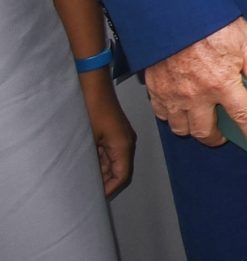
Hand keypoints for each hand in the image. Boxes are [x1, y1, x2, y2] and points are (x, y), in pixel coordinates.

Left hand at [79, 69, 135, 196]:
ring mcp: (120, 136)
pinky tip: (84, 165)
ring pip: (114, 162)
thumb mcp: (87, 140)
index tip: (92, 199)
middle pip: (120, 171)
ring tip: (82, 181)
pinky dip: (99, 161)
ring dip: (100, 172)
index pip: (122, 176)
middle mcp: (126, 142)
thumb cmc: (90, 110)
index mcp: (124, 146)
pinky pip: (109, 153)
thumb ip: (91, 163)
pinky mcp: (113, 132)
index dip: (109, 190)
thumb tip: (86, 182)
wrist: (92, 85)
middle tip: (85, 193)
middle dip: (105, 183)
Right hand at [142, 18, 246, 152]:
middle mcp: (196, 94)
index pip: (244, 116)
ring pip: (182, 128)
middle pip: (206, 132)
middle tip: (226, 132)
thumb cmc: (208, 23)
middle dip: (218, 137)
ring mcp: (173, 95)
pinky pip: (163, 115)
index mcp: (222, 82)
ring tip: (205, 120)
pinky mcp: (156, 90)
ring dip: (194, 129)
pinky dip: (173, 117)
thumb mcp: (244, 40)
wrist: (172, 12)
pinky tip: (182, 108)